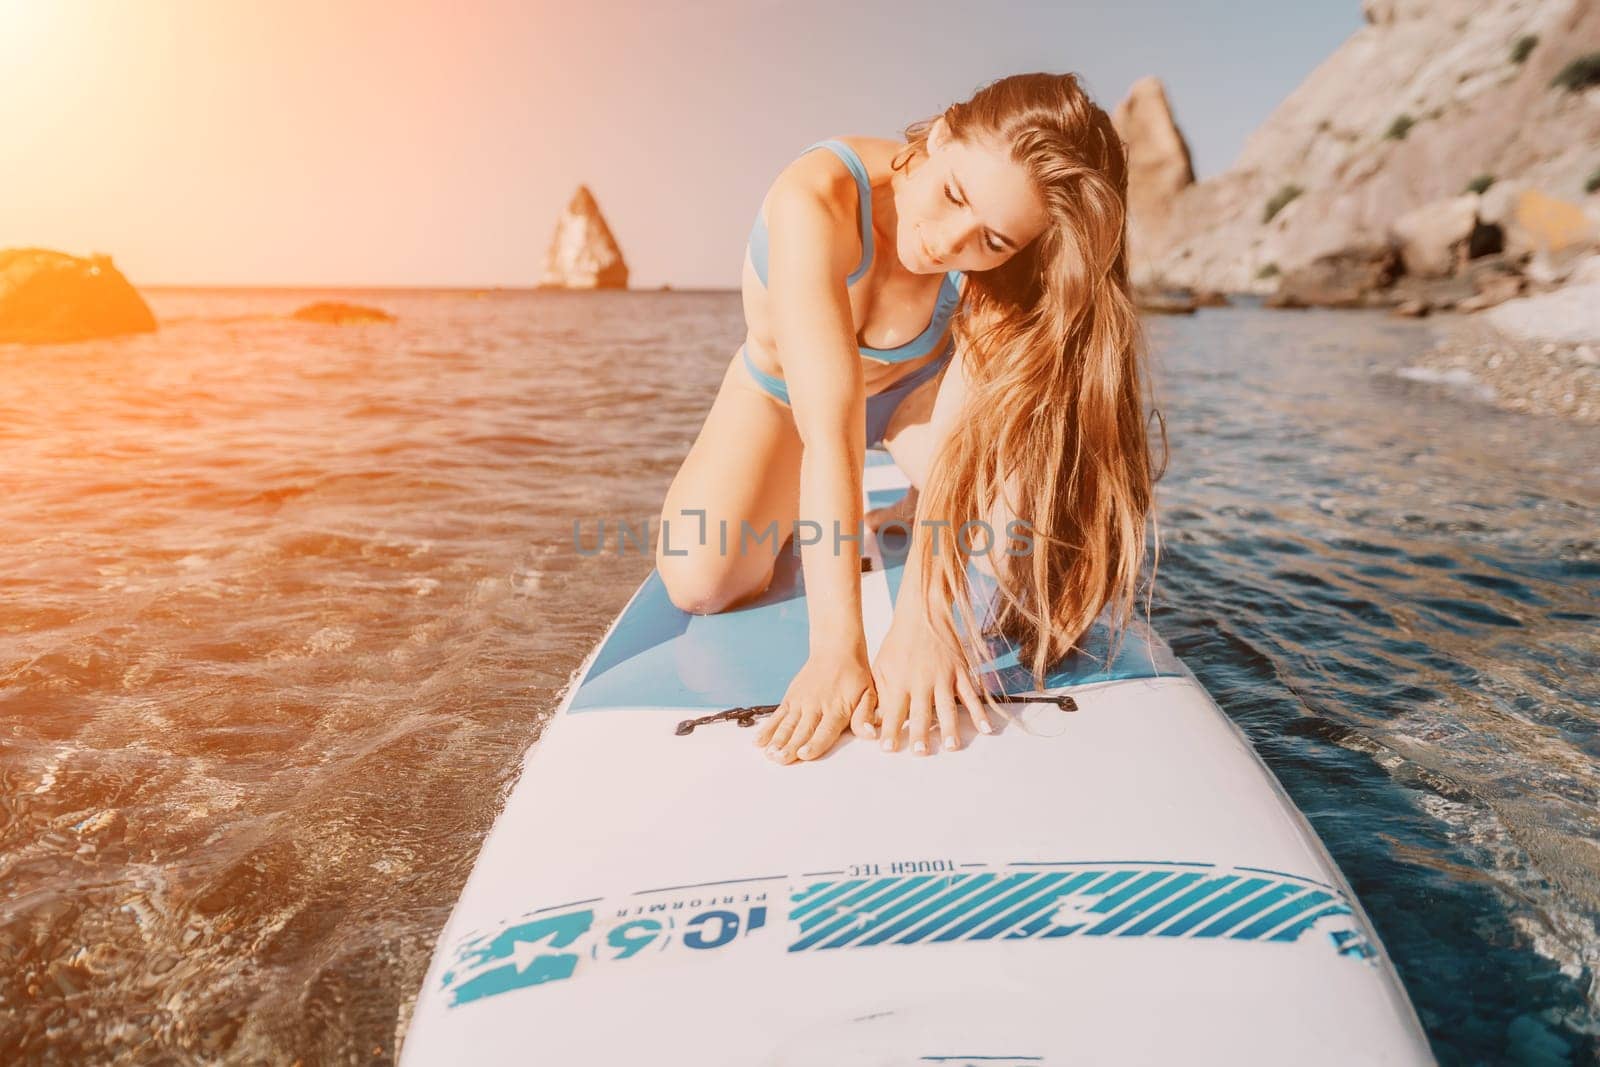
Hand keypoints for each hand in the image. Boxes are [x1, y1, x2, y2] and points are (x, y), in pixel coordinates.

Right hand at [754, 643, 876, 764]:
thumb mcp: (868, 694)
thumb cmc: (855, 676)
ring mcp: (801, 701)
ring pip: (787, 724)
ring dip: (777, 740)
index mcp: (836, 709)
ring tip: (769, 754)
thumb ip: (865, 716)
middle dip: (790, 747)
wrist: (836, 650)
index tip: (804, 754)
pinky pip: (778, 715)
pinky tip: (759, 741)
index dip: (814, 744)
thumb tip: (869, 734)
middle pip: (802, 731)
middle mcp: (816, 706)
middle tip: (780, 759)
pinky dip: (768, 728)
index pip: (824, 731)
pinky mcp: (790, 698)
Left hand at [870, 609, 992, 754]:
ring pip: (947, 706)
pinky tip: (985, 728)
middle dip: (920, 733)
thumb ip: (879, 696)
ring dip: (950, 727)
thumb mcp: (881, 668)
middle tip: (921, 753)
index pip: (893, 711)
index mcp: (899, 681)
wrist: (922, 613)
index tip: (888, 748)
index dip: (890, 730)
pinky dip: (979, 712)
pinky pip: (971, 694)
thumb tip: (875, 724)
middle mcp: (921, 680)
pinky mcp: (960, 671)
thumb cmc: (897, 645)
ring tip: (951, 747)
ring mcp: (943, 676)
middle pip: (921, 712)